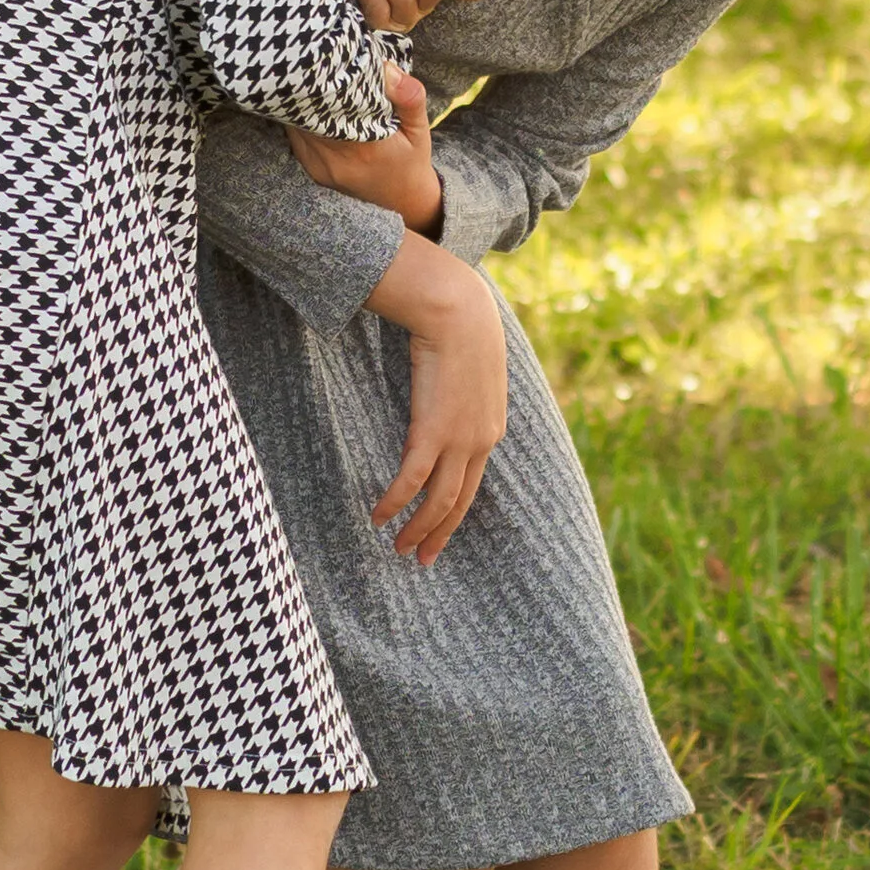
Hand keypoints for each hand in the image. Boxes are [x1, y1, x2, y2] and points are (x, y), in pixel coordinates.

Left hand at [286, 70, 443, 228]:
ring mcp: (319, 168)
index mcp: (363, 148)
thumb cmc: (411, 160)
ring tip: (305, 77)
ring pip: (295, 125)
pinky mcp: (312, 171)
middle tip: (308, 61)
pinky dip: (299, 119)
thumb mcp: (419, 129)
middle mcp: (335, 161)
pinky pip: (296, 138)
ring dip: (300, 103)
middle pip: (306, 114)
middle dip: (306, 87)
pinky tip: (306, 103)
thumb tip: (388, 68)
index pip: (328, 107)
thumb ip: (410, 99)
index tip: (321, 59)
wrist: (404, 200)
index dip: (319, 82)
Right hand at [363, 236, 507, 562]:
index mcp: (491, 428)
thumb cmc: (460, 329)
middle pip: (459, 501)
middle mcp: (481, 440)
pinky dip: (395, 502)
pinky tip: (377, 516)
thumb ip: (462, 393)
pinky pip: (412, 479)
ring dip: (418, 528)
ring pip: (439, 499)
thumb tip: (445, 397)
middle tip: (420, 559)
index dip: (454, 513)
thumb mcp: (471, 368)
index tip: (438, 534)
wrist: (458, 310)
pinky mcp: (434, 429)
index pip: (472, 483)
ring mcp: (460, 438)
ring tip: (399, 547)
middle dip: (439, 534)